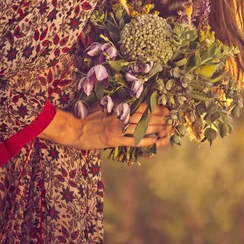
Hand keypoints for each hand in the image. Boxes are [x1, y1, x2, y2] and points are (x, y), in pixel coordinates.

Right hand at [39, 103, 172, 150]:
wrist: (72, 127)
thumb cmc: (85, 115)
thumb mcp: (102, 104)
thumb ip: (116, 103)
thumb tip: (131, 102)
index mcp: (117, 105)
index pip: (141, 104)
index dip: (155, 107)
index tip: (166, 107)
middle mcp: (119, 115)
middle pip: (145, 115)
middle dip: (160, 117)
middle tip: (171, 118)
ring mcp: (116, 128)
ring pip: (141, 127)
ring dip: (156, 128)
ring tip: (167, 129)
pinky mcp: (113, 140)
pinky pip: (132, 140)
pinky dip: (145, 140)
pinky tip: (154, 141)